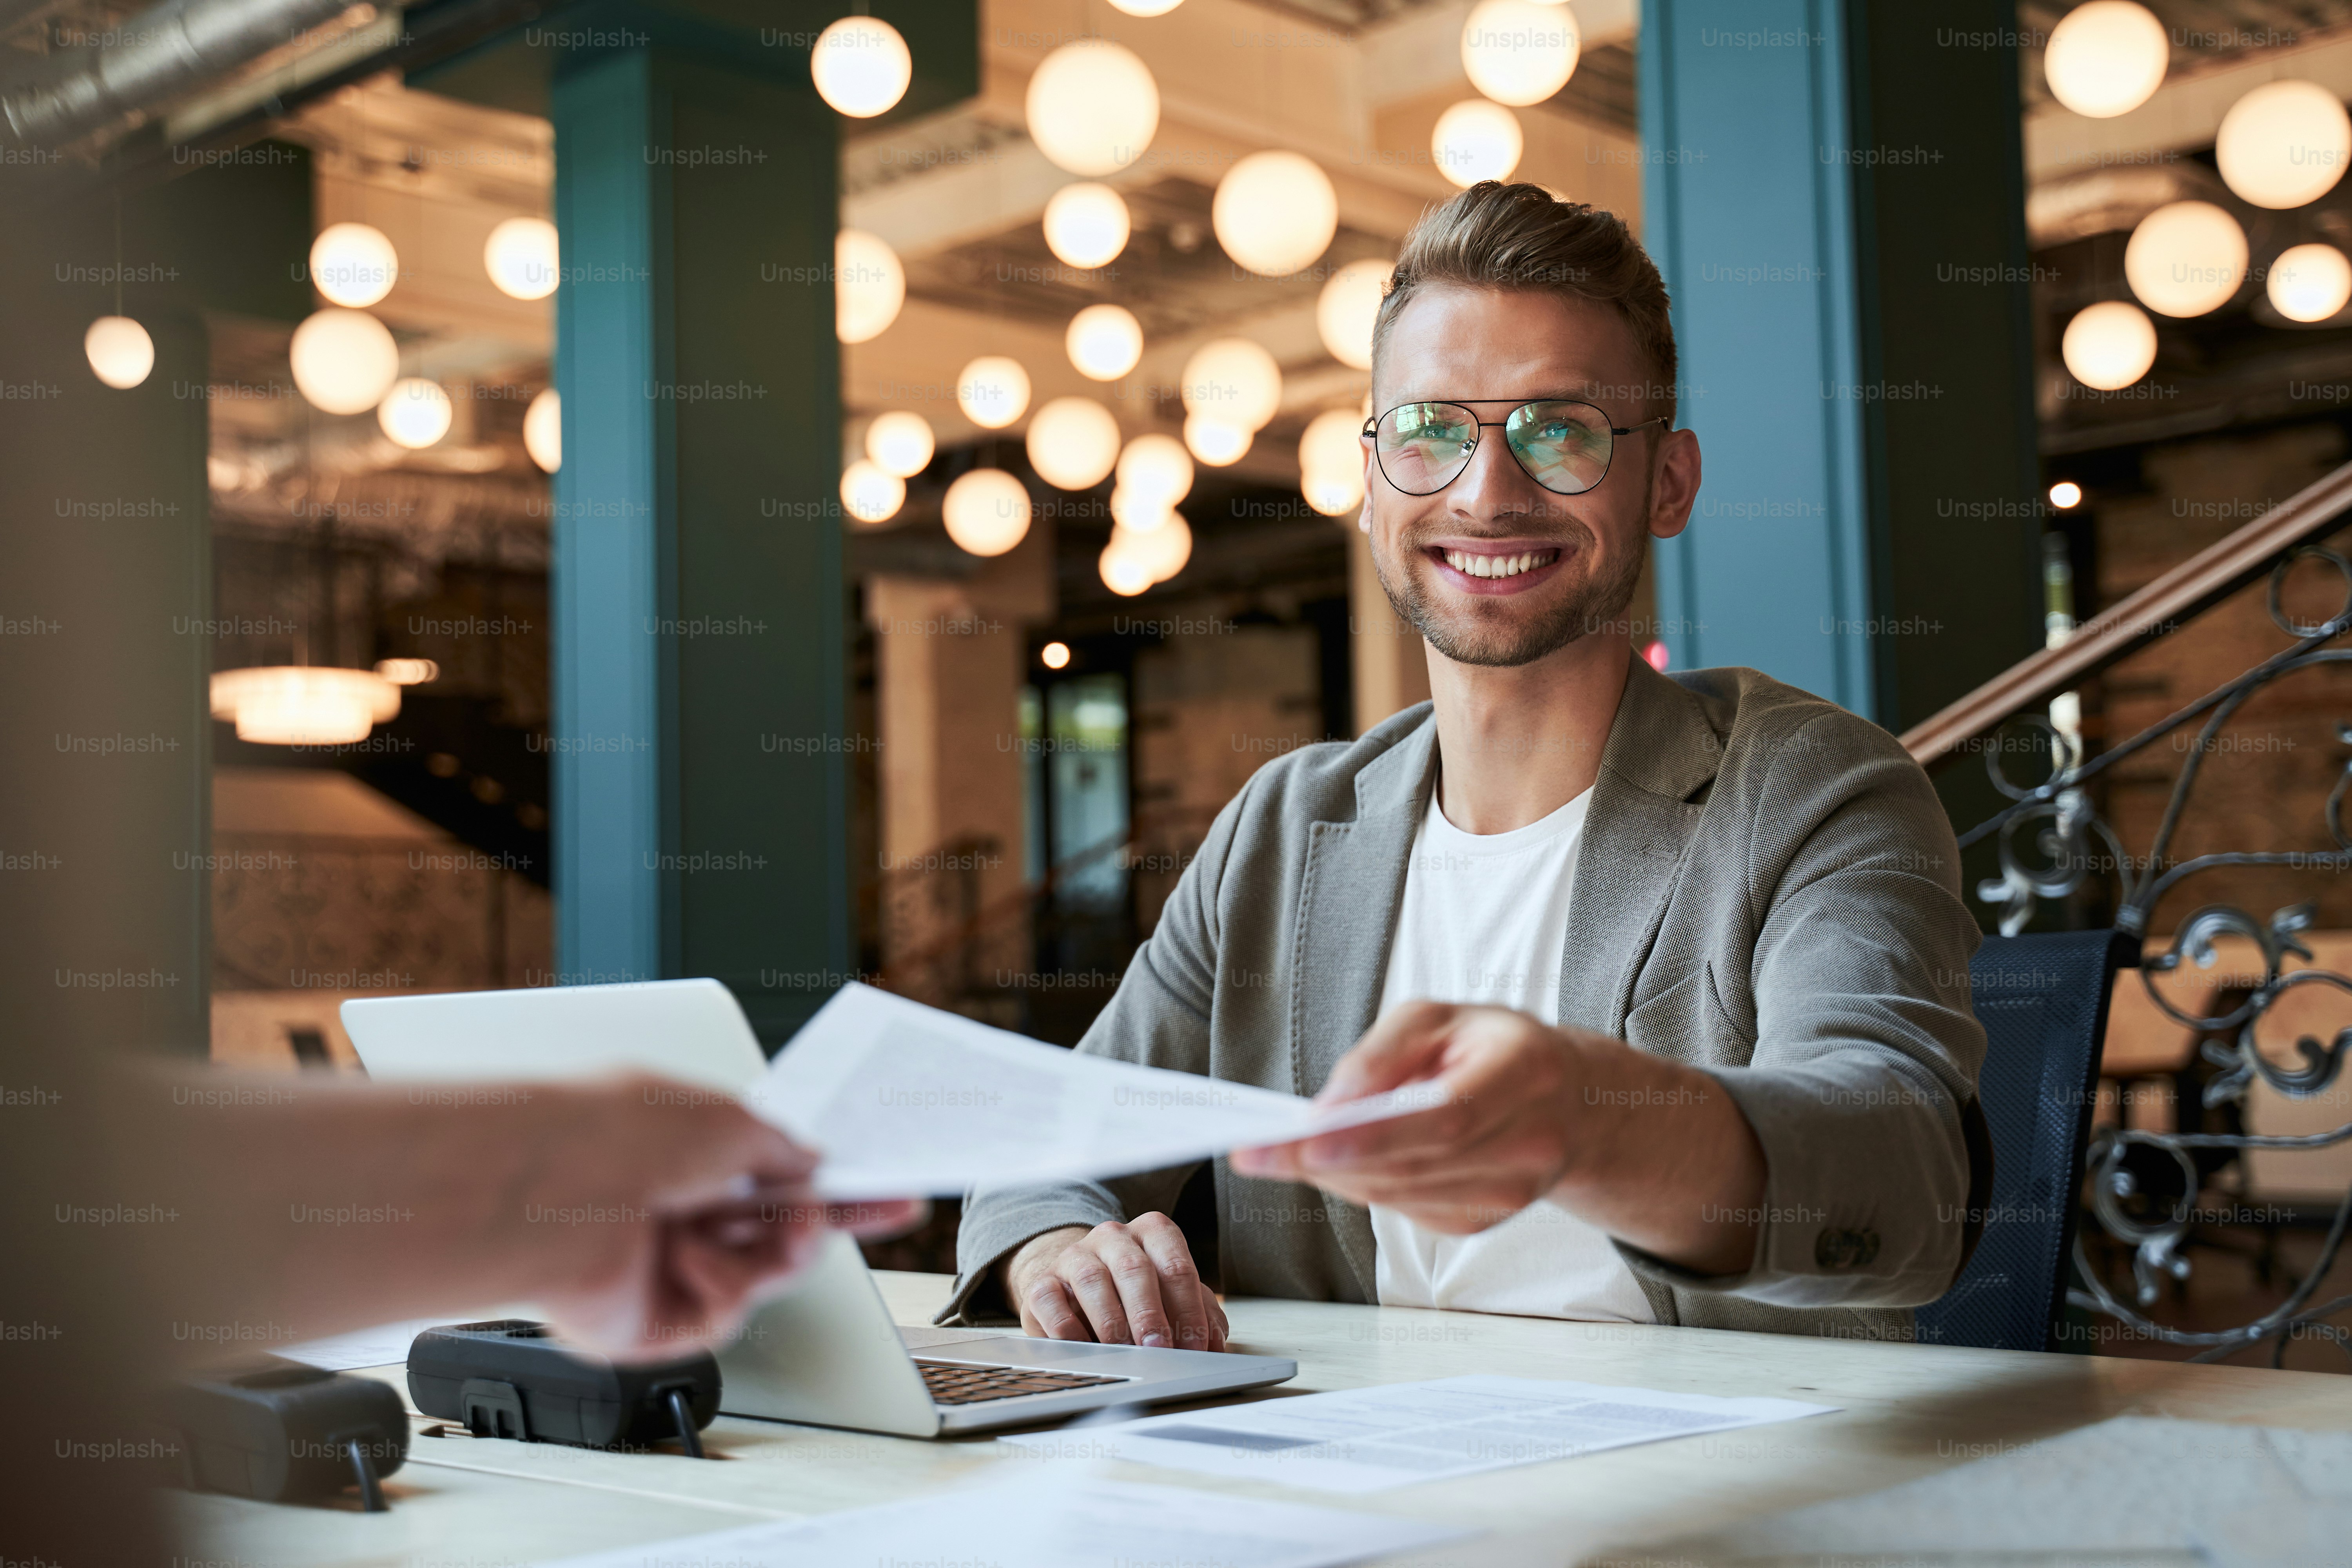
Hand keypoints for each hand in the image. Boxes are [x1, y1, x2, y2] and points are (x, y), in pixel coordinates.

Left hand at [518, 1079, 924, 1359]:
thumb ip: (782, 1148)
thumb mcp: (733, 1118)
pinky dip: (718, 1283)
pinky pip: (721, 1314)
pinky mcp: (651, 1322)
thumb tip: (808, 1165)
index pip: (777, 1176)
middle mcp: (674, 1209)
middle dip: (826, 1223)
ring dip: (780, 1252)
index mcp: (688, 1154)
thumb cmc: (623, 1134)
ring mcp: (662, 1267)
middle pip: (774, 1232)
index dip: (835, 1188)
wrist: (553, 1191)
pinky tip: (686, 1257)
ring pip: (761, 1276)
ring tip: (776, 1233)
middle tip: (879, 1213)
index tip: (887, 1195)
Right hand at [1002, 1215, 1227, 1351]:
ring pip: (1093, 1280)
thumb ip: (1199, 1314)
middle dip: (1150, 1313)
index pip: (1175, 1264)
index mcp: (1152, 1233)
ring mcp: (1074, 1255)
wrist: (1074, 1286)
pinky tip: (1084, 1348)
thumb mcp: (1172, 1296)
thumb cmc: (1133, 1293)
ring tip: (1126, 1352)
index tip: (1195, 1346)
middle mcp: (1113, 1236)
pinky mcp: (1042, 1281)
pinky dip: (1067, 1327)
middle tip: (1160, 1348)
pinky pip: (1050, 1300)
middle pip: (1135, 1269)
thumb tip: (1216, 1346)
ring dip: (1112, 1321)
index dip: (1188, 1308)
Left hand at [1231, 1002, 1586, 1232]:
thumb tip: (1329, 1106)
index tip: (1306, 1141)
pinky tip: (1342, 1163)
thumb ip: (1382, 1052)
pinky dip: (1363, 1186)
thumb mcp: (1437, 1017)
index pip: (1445, 1117)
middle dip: (1327, 1160)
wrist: (1565, 1102)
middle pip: (1413, 1164)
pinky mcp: (1485, 1221)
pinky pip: (1405, 1210)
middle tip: (1256, 1152)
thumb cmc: (1490, 1047)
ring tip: (1284, 1152)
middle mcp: (1529, 1141)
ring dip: (1336, 1176)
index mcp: (1524, 1071)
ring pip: (1401, 1194)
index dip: (1373, 1136)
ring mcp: (1512, 1192)